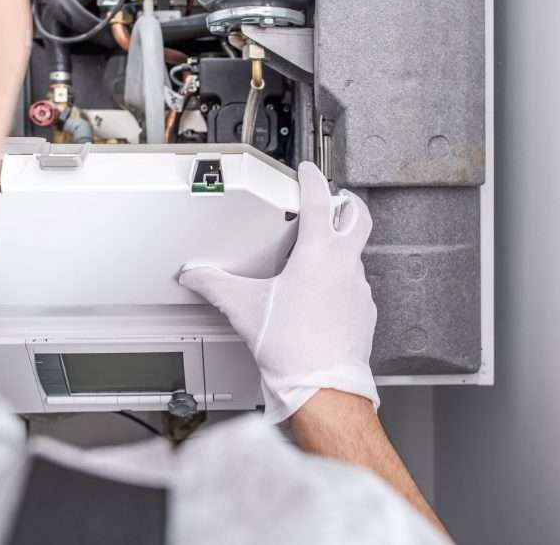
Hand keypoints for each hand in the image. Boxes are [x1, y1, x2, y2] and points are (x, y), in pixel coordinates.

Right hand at [179, 161, 378, 422]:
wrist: (324, 388)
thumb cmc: (293, 349)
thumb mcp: (245, 309)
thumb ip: (215, 286)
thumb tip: (195, 275)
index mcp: (318, 254)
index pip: (321, 200)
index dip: (313, 179)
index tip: (309, 171)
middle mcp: (345, 265)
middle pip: (358, 217)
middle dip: (347, 202)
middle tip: (333, 200)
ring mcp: (359, 288)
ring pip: (356, 253)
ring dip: (340, 246)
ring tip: (316, 255)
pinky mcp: (364, 311)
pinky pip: (356, 285)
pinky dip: (341, 280)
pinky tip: (322, 296)